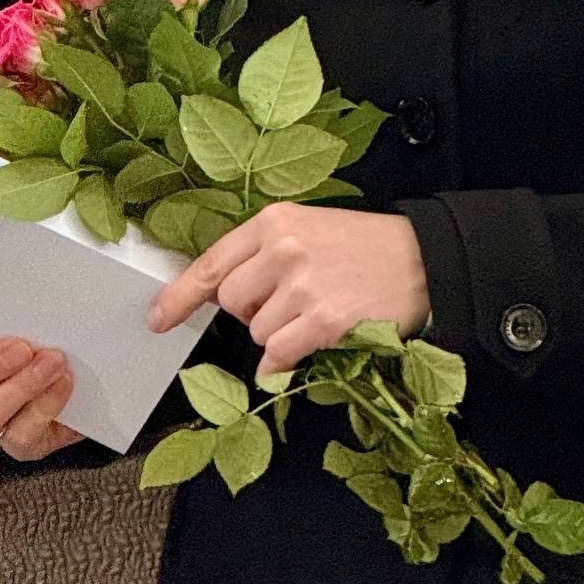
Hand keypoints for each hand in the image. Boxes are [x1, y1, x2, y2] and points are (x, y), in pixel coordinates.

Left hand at [148, 204, 429, 375]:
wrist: (425, 259)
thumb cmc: (364, 246)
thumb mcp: (307, 230)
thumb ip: (262, 254)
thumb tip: (218, 294)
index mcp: (274, 222)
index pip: (211, 263)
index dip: (179, 296)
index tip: (158, 318)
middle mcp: (282, 250)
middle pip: (229, 302)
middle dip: (249, 312)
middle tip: (287, 303)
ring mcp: (303, 286)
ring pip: (256, 331)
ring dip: (276, 334)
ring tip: (313, 313)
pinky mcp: (324, 320)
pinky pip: (279, 354)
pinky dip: (282, 362)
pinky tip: (301, 350)